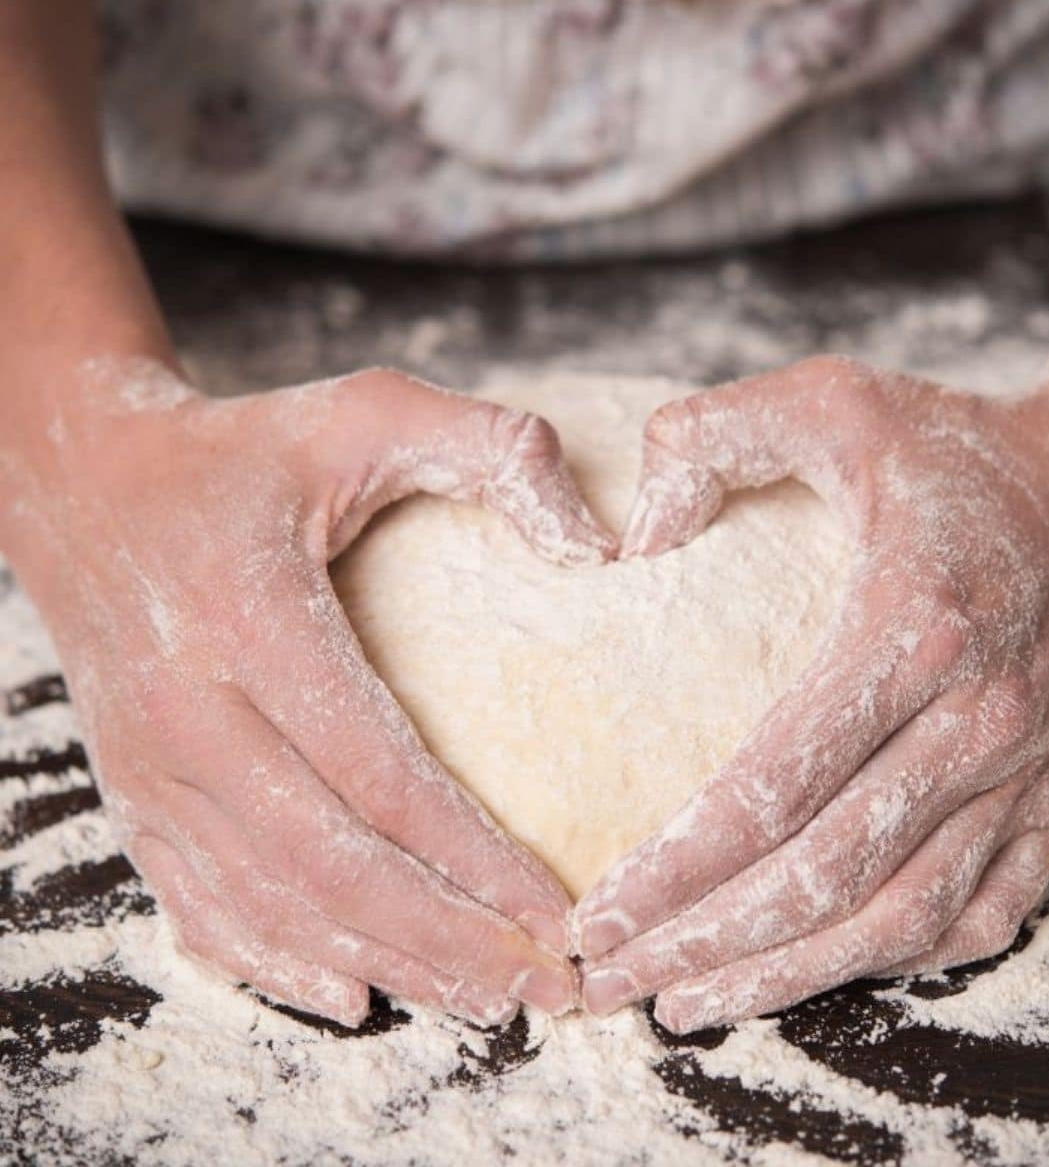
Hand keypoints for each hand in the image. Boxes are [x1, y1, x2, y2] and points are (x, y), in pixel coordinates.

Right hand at [5, 357, 614, 1026]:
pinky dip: (276, 962)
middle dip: (446, 940)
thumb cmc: (245, 448)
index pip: (377, 771)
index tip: (561, 910)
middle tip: (549, 991)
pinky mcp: (135, 790)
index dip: (474, 857)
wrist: (83, 482)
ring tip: (484, 1001)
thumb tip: (603, 544)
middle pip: (328, 864)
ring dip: (384, 962)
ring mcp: (148, 763)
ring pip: (270, 901)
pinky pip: (200, 902)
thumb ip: (490, 449)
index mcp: (250, 619)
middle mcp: (187, 710)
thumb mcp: (367, 409)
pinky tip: (352, 991)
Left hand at [576, 355, 1048, 1032]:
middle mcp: (974, 721)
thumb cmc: (959, 451)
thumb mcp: (833, 399)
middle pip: (821, 875)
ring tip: (688, 1002)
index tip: (598, 910)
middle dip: (705, 942)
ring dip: (787, 975)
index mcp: (911, 628)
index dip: (675, 866)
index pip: (772, 786)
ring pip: (896, 917)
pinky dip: (892, 960)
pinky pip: (978, 913)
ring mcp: (1022, 774)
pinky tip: (816, 969)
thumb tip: (630, 531)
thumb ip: (714, 434)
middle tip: (611, 977)